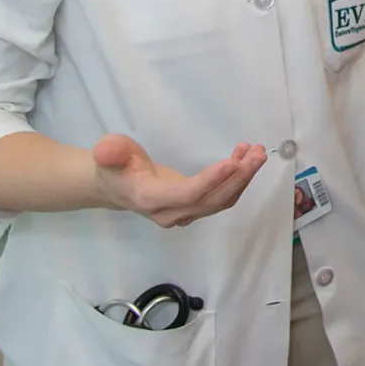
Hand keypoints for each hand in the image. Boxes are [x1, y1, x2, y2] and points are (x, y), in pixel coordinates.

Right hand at [93, 134, 265, 227]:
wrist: (114, 185)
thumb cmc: (114, 165)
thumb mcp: (110, 152)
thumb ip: (111, 152)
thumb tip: (107, 151)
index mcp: (151, 199)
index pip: (187, 194)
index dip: (211, 181)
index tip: (233, 162)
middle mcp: (171, 213)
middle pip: (212, 200)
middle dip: (238, 178)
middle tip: (258, 153)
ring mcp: (184, 214)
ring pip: (221, 201)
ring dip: (243, 178)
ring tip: (256, 152)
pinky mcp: (194, 208)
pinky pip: (221, 197)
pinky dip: (236, 180)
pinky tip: (244, 157)